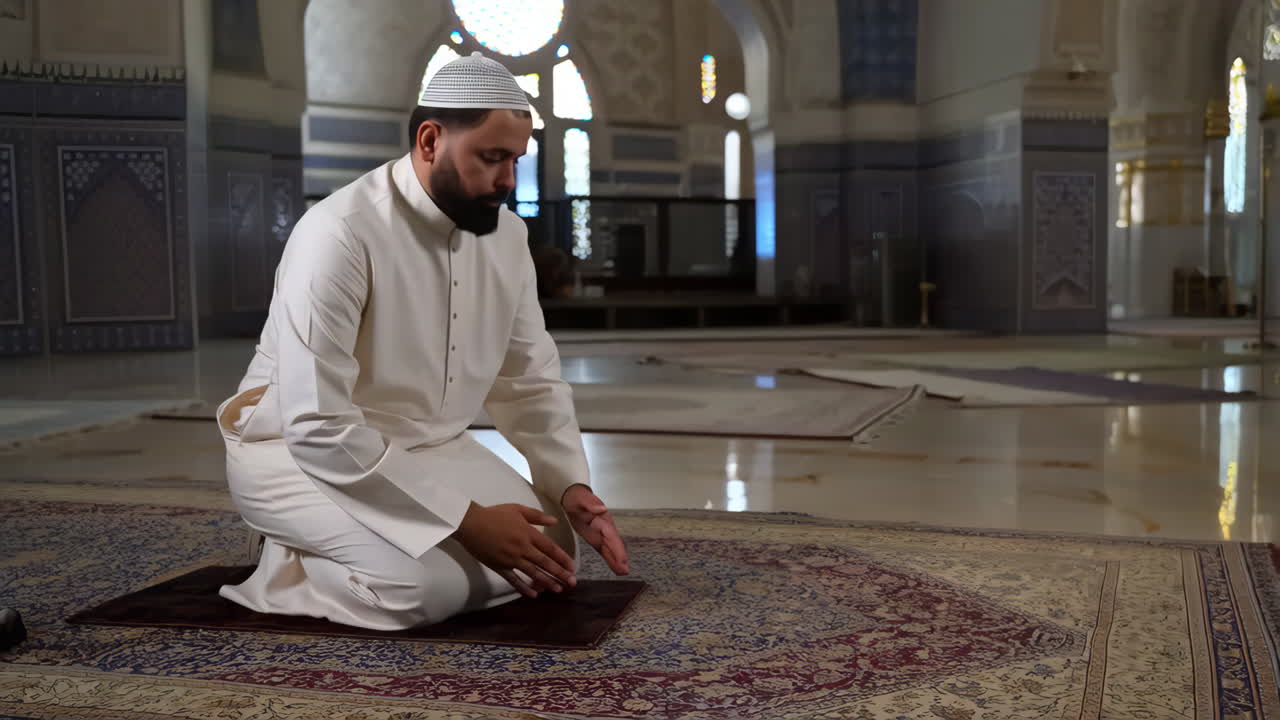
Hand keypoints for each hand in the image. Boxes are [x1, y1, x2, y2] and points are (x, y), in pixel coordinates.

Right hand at [453, 503, 576, 598]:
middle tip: (572, 582)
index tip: (573, 566)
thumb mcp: (518, 509)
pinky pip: (514, 580)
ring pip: (533, 573)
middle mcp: (522, 548)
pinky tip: (534, 595)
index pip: (550, 548)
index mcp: (528, 533)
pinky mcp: (500, 567)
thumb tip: (555, 521)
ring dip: (547, 582)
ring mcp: (511, 559)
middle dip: (560, 573)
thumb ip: (537, 516)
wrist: (470, 524)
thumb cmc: (494, 514)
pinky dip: (524, 588)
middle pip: (545, 562)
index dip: (563, 558)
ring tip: (558, 589)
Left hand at [562, 485, 629, 575]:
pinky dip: (611, 559)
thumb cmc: (577, 497)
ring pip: (611, 549)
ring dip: (617, 561)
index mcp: (602, 518)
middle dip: (620, 557)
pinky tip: (616, 568)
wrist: (573, 496)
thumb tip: (603, 509)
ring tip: (624, 573)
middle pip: (614, 544)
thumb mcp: (581, 498)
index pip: (611, 534)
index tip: (622, 559)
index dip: (616, 547)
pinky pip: (605, 550)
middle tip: (625, 570)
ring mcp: (601, 534)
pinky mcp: (596, 538)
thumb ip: (590, 504)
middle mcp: (605, 527)